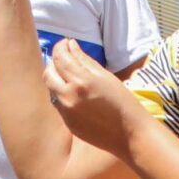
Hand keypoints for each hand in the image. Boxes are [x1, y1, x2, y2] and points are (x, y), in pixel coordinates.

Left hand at [46, 38, 142, 156]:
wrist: (130, 134)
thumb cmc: (123, 101)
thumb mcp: (105, 76)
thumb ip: (84, 59)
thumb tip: (70, 44)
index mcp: (81, 81)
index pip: (60, 58)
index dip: (60, 47)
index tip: (65, 43)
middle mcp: (69, 97)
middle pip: (48, 73)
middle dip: (54, 63)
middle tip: (66, 60)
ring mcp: (66, 112)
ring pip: (51, 89)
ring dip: (57, 80)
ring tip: (72, 77)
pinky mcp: (68, 123)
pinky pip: (58, 104)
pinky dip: (62, 95)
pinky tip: (77, 95)